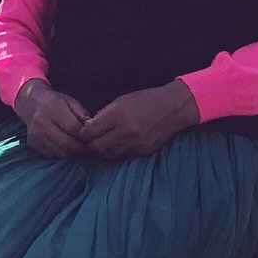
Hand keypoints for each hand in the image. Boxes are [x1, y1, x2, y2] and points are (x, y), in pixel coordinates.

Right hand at [15, 78, 90, 157]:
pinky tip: (68, 149)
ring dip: (73, 153)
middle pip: (66, 143)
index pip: (73, 128)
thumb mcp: (71, 102)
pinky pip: (52, 155)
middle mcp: (41, 122)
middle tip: (90, 149)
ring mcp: (35, 134)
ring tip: (80, 149)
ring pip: (60, 152)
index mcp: (52, 107)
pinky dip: (63, 154)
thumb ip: (83, 116)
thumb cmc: (55, 102)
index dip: (85, 136)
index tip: (93, 138)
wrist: (31, 103)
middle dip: (81, 148)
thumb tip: (93, 131)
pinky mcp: (33, 143)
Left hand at [79, 81, 198, 159]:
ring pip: (109, 155)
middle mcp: (126, 131)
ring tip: (103, 143)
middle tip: (91, 140)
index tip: (84, 132)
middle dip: (90, 144)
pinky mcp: (143, 151)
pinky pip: (123, 156)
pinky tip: (117, 145)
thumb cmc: (146, 100)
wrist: (173, 108)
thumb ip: (105, 114)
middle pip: (97, 147)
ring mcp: (135, 144)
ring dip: (103, 150)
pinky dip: (116, 153)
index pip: (90, 132)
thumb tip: (89, 126)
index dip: (84, 133)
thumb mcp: (122, 101)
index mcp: (118, 116)